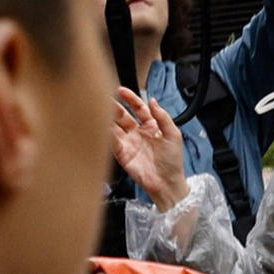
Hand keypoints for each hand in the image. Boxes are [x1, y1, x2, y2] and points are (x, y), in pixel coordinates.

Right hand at [109, 86, 190, 209]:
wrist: (167, 183)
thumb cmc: (173, 161)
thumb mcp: (173, 134)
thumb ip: (163, 117)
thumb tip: (153, 101)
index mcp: (152, 126)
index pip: (139, 108)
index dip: (130, 98)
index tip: (122, 91)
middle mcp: (138, 133)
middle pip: (123, 115)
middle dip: (115, 106)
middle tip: (106, 97)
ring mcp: (129, 143)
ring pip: (115, 126)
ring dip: (107, 117)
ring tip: (100, 108)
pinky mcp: (122, 154)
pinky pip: (112, 141)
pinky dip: (106, 133)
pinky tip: (103, 125)